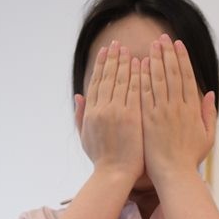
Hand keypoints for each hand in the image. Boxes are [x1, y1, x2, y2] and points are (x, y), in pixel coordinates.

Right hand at [74, 41, 144, 181]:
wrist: (114, 175)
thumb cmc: (101, 160)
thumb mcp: (85, 137)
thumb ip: (81, 116)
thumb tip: (78, 96)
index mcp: (91, 112)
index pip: (96, 82)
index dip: (101, 65)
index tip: (106, 51)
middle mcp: (102, 109)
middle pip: (108, 77)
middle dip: (113, 59)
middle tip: (117, 44)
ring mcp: (117, 112)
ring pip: (121, 80)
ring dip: (125, 62)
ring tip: (128, 49)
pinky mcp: (131, 117)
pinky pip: (135, 91)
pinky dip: (137, 76)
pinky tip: (141, 64)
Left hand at [140, 34, 216, 184]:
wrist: (174, 174)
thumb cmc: (190, 158)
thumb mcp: (207, 136)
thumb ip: (209, 113)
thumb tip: (209, 93)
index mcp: (192, 109)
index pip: (186, 76)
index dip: (181, 58)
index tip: (177, 44)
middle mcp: (178, 107)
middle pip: (172, 73)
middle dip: (167, 53)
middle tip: (162, 38)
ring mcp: (162, 112)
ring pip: (158, 80)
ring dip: (154, 60)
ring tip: (151, 45)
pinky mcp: (148, 119)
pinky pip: (145, 94)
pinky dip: (142, 78)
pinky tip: (139, 65)